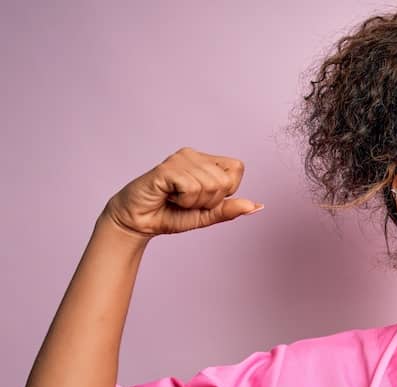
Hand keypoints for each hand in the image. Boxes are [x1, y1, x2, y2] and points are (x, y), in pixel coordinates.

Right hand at [102, 147, 263, 240]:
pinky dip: (184, 200)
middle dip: (210, 200)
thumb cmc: (170, 215)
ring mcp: (179, 159)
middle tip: (187, 201)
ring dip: (194, 202)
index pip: (237, 168)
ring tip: (176, 199)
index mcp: (206, 161)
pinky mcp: (166, 169)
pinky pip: (192, 187)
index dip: (227, 190)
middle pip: (225, 181)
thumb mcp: (207, 215)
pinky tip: (169, 196)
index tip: (204, 198)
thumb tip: (257, 206)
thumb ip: (229, 209)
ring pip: (210, 186)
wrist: (139, 222)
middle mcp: (193, 155)